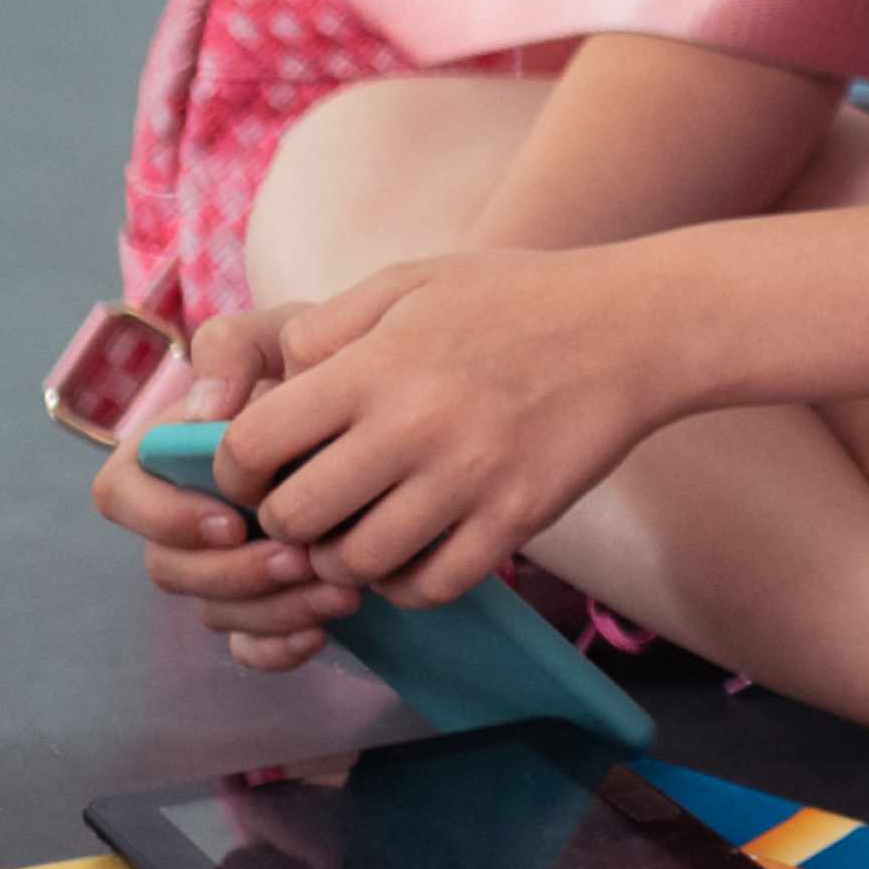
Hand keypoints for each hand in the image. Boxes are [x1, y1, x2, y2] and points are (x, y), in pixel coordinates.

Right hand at [95, 319, 355, 668]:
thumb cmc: (323, 365)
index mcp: (170, 455)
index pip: (120, 495)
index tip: (229, 519)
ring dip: (271, 609)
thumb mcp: (284, 333)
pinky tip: (325, 631)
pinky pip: (248, 647)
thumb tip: (206, 412)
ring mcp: (224, 565)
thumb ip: (236, 349)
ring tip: (342, 592)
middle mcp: (186, 516)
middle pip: (169, 569)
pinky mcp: (265, 603)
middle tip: (303, 560)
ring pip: (214, 611)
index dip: (162, 517)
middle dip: (233, 573)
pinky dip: (278, 648)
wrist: (392, 408)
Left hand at [210, 250, 679, 613]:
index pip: (252, 444)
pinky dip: (409, 584)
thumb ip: (328, 327)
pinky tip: (416, 554)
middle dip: (285, 522)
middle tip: (309, 508)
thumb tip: (274, 381)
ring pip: (359, 563)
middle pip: (295, 518)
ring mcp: (468, 480)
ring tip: (361, 532)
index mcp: (373, 366)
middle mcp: (413, 427)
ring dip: (344, 559)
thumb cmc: (515, 299)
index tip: (259, 469)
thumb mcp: (409, 282)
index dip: (236, 468)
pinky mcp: (517, 519)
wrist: (632, 327)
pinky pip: (433, 586)